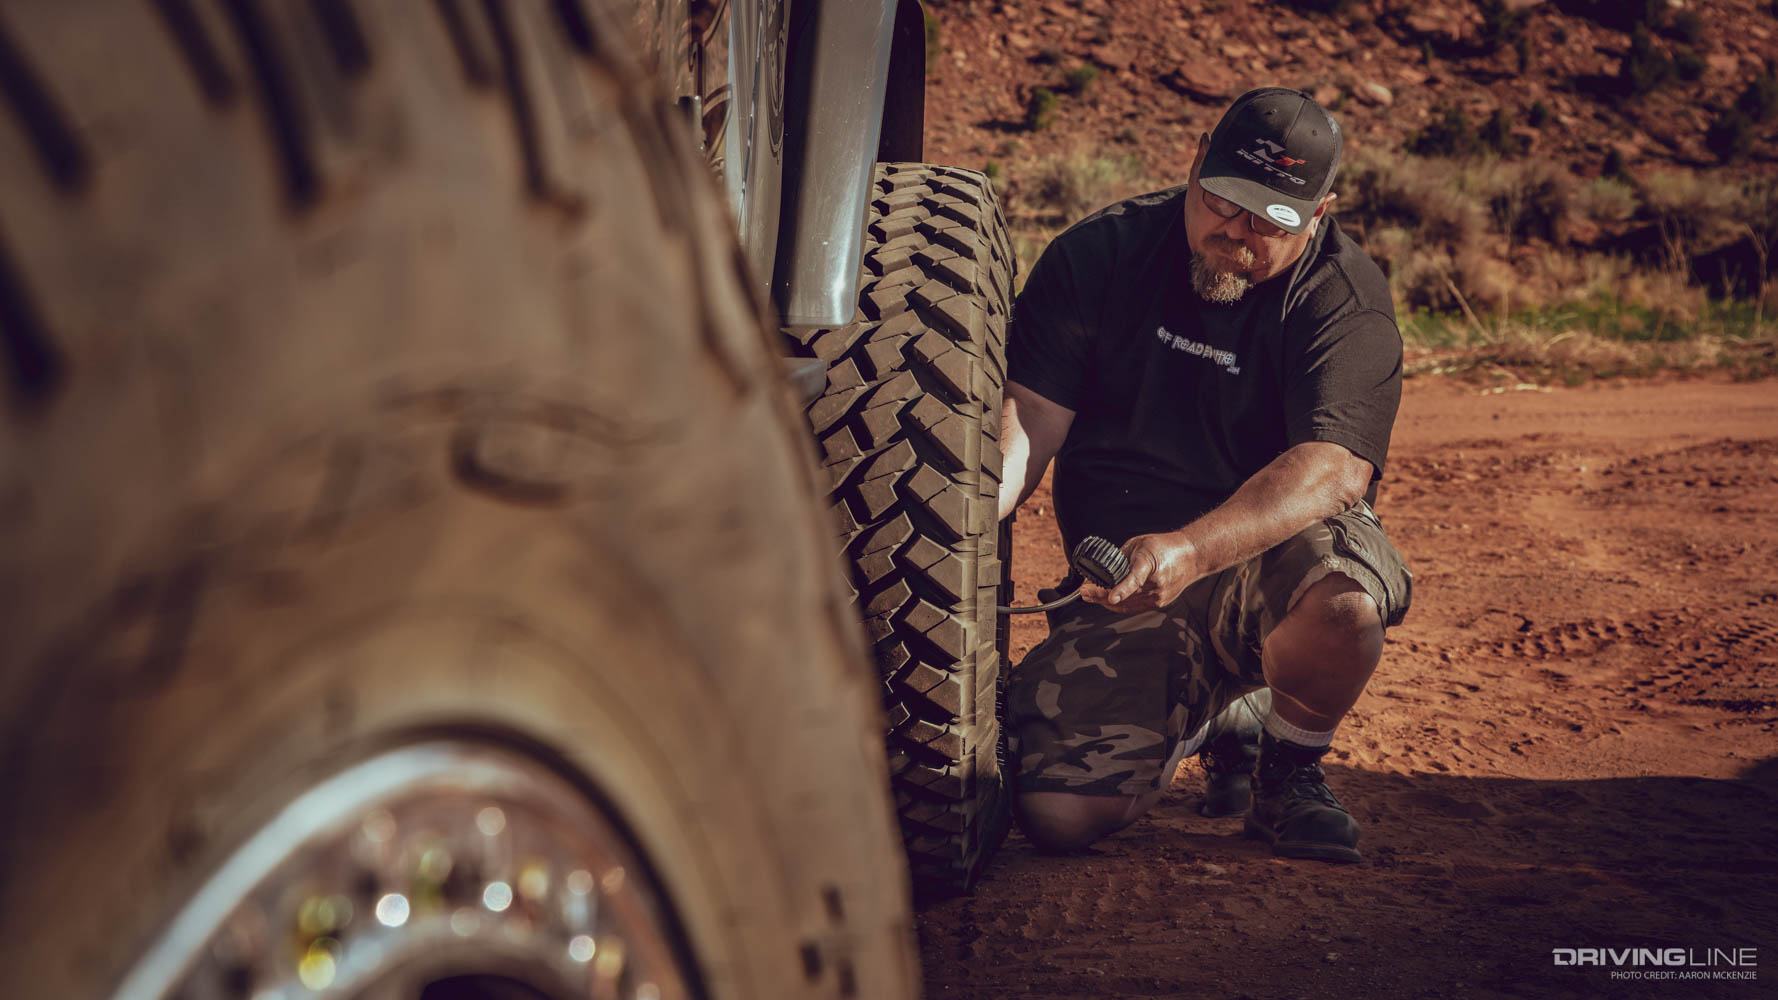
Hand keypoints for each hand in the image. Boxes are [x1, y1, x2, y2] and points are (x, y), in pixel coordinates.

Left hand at [1078, 532, 1201, 614]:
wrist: (1192, 557)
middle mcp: (1156, 585)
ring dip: (1106, 602)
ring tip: (1089, 595)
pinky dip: (1118, 605)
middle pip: (1126, 596)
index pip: (1135, 579)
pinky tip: (1105, 600)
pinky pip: (1134, 608)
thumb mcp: (1140, 544)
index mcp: (1151, 565)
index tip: (1111, 597)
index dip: (1122, 589)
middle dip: (1101, 595)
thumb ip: (1122, 557)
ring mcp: (1158, 597)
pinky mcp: (1158, 603)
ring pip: (1127, 605)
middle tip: (1083, 591)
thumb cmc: (1165, 547)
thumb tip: (1103, 569)